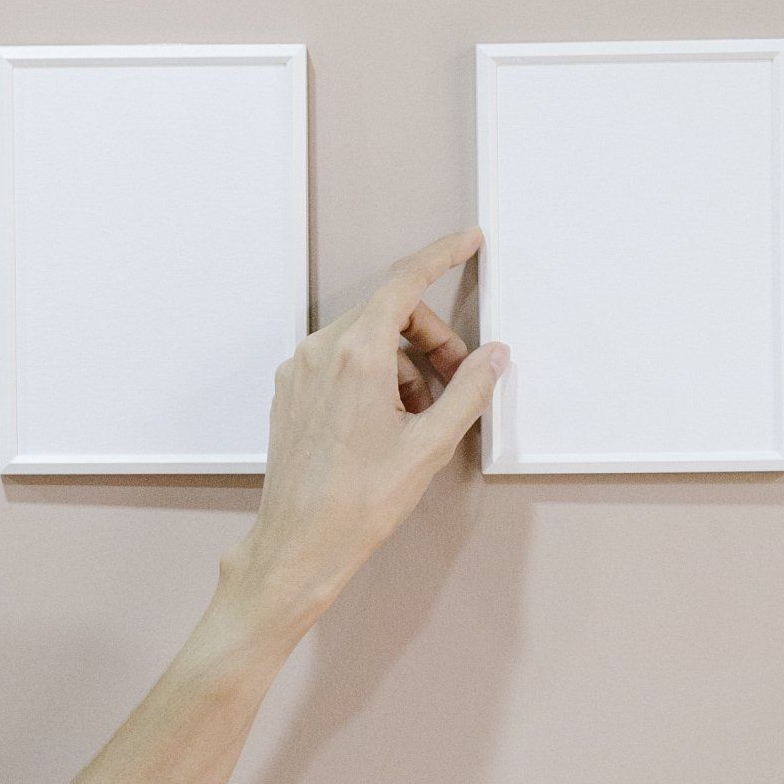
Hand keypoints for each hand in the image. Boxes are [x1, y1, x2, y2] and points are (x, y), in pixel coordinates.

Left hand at [226, 226, 507, 642]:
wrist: (300, 543)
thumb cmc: (359, 501)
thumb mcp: (429, 445)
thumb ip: (468, 391)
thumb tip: (494, 357)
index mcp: (357, 355)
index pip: (405, 281)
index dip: (441, 255)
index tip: (468, 240)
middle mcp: (321, 351)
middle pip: (390, 313)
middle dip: (431, 337)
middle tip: (458, 380)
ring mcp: (299, 369)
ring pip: (366, 338)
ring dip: (404, 363)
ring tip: (421, 416)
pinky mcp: (290, 390)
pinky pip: (341, 361)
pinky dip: (374, 376)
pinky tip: (389, 420)